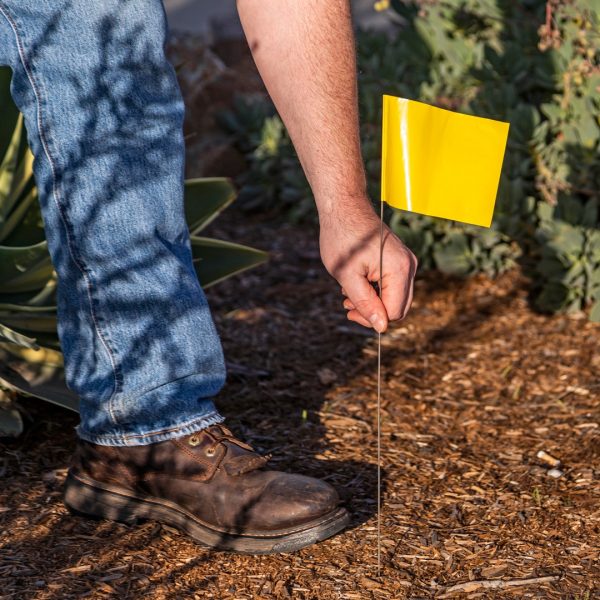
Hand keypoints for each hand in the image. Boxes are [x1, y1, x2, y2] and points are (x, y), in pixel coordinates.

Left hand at [319, 199, 416, 332]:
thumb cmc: (343, 237)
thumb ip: (365, 303)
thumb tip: (381, 327)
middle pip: (399, 308)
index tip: (349, 310)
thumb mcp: (347, 275)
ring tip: (349, 292)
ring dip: (373, 302)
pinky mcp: (401, 261)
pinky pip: (393, 287)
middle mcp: (410, 266)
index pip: (393, 312)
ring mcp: (407, 262)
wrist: (345, 208)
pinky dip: (376, 291)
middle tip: (348, 304)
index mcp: (399, 269)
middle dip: (373, 312)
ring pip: (396, 299)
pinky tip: (357, 283)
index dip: (371, 319)